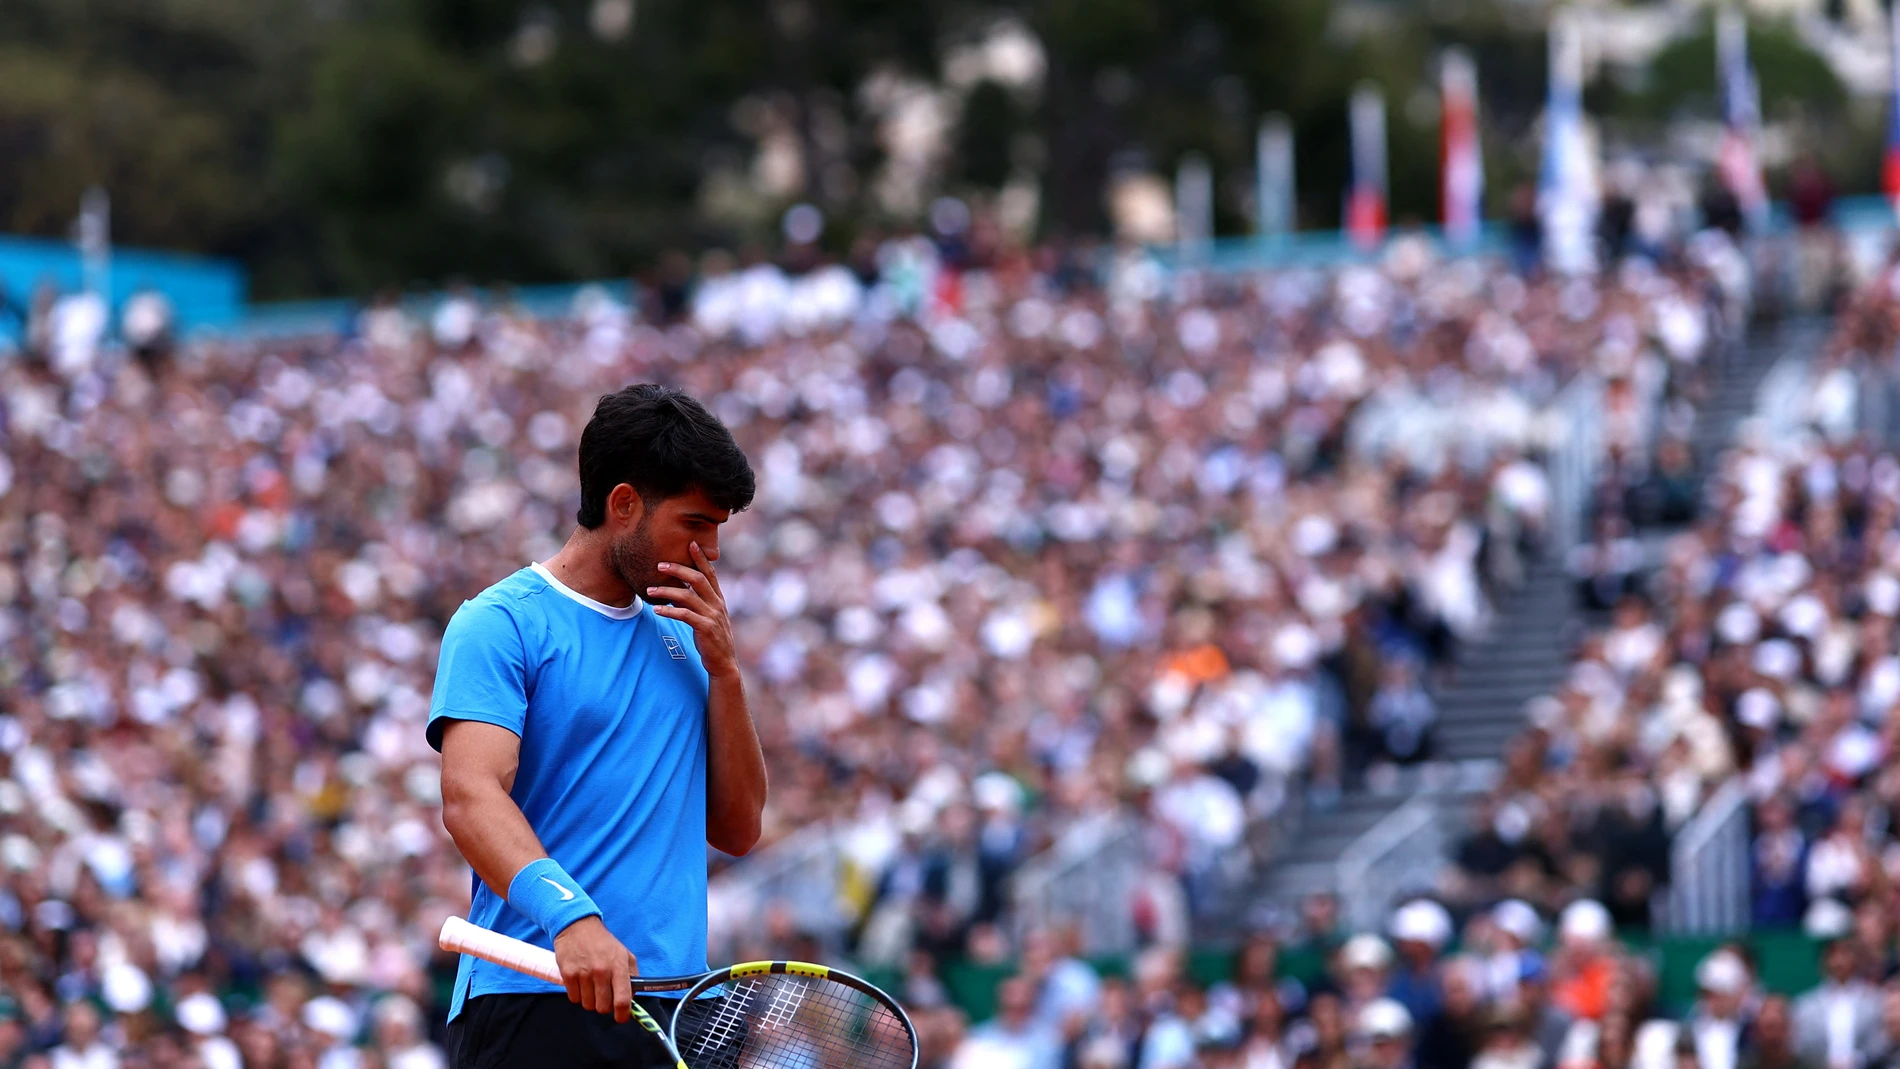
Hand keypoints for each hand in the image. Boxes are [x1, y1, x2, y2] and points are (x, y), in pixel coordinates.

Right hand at [553, 916, 639, 1020]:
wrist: (577, 926)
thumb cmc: (603, 942)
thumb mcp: (624, 954)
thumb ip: (632, 975)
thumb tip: (632, 998)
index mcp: (618, 966)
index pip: (622, 999)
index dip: (622, 1014)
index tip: (621, 1017)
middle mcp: (601, 972)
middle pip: (603, 1007)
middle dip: (605, 1005)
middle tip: (604, 995)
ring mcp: (583, 974)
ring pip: (588, 1005)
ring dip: (590, 1000)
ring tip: (591, 986)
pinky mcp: (568, 974)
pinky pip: (574, 999)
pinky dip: (577, 995)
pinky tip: (580, 982)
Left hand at [649, 542, 737, 678]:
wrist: (723, 663)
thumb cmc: (713, 639)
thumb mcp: (709, 617)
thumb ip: (699, 603)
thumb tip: (680, 591)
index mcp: (718, 599)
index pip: (710, 573)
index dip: (701, 558)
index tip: (691, 543)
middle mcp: (717, 604)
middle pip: (698, 579)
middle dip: (678, 569)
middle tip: (659, 564)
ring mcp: (712, 616)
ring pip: (688, 596)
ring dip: (666, 591)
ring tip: (649, 590)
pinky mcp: (705, 628)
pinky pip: (684, 615)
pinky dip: (669, 610)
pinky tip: (657, 609)